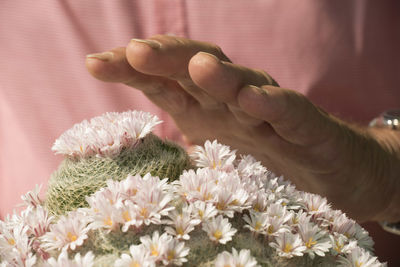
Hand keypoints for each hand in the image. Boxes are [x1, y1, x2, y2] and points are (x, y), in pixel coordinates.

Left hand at [86, 35, 398, 221]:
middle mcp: (233, 99)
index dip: (132, 69)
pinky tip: (252, 99)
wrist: (327, 170)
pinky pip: (288, 112)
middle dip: (167, 58)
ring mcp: (269, 109)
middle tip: (136, 52)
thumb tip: (131, 152)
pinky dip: (270, 104)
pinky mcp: (305, 127)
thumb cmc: (264, 157)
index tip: (96, 63)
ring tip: (198, 67)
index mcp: (205, 106)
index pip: (164, 81)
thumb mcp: (210, 149)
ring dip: (221, 74)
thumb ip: (178, 140)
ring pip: (243, 84)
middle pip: (198, 69)